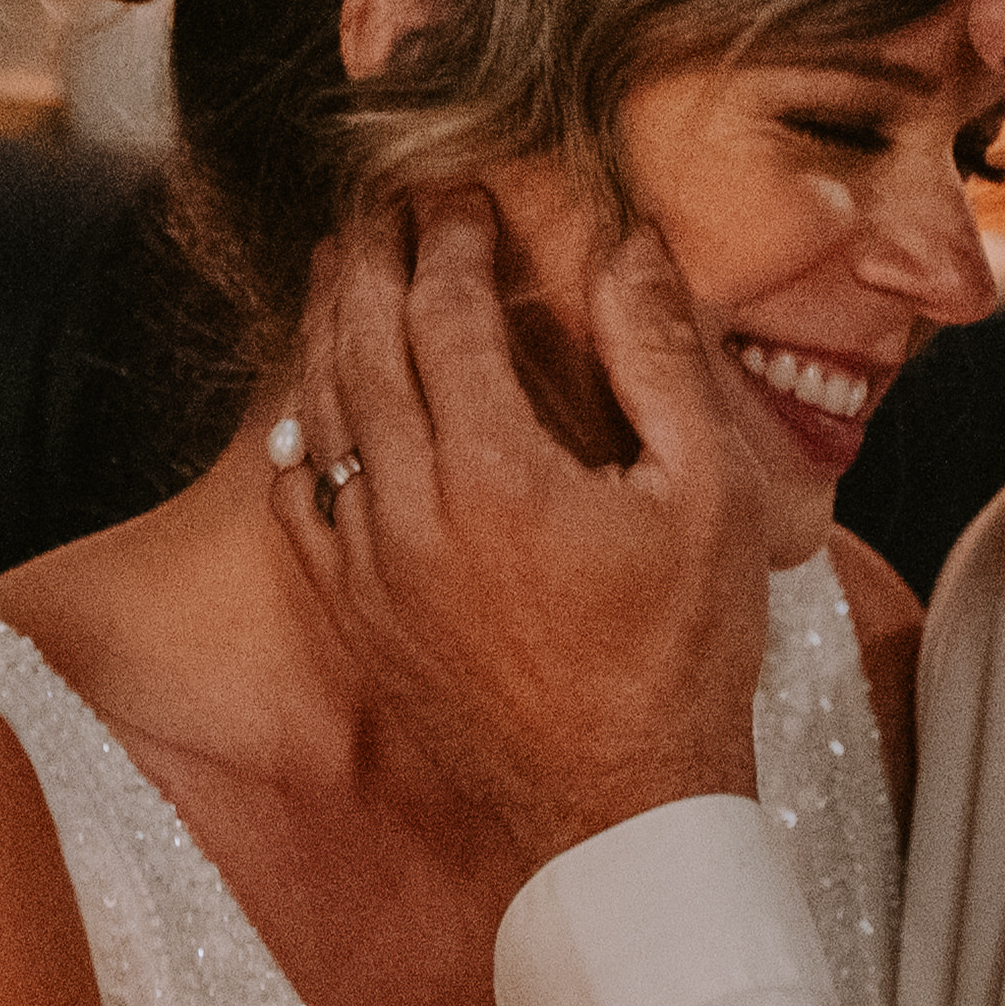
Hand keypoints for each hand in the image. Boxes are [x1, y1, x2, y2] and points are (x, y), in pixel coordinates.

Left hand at [287, 194, 802, 897]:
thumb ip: (660, 357)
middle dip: (371, 258)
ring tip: (338, 265)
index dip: (449, 239)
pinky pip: (297, 500)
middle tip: (382, 203)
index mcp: (495, 474)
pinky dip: (300, 431)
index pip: (445, 315)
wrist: (617, 809)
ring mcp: (368, 568)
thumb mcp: (707, 495)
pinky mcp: (354, 615)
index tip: (462, 196)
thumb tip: (629, 246)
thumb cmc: (678, 659)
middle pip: (362, 345)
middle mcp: (410, 514)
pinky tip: (310, 397)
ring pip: (319, 413)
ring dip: (325, 325)